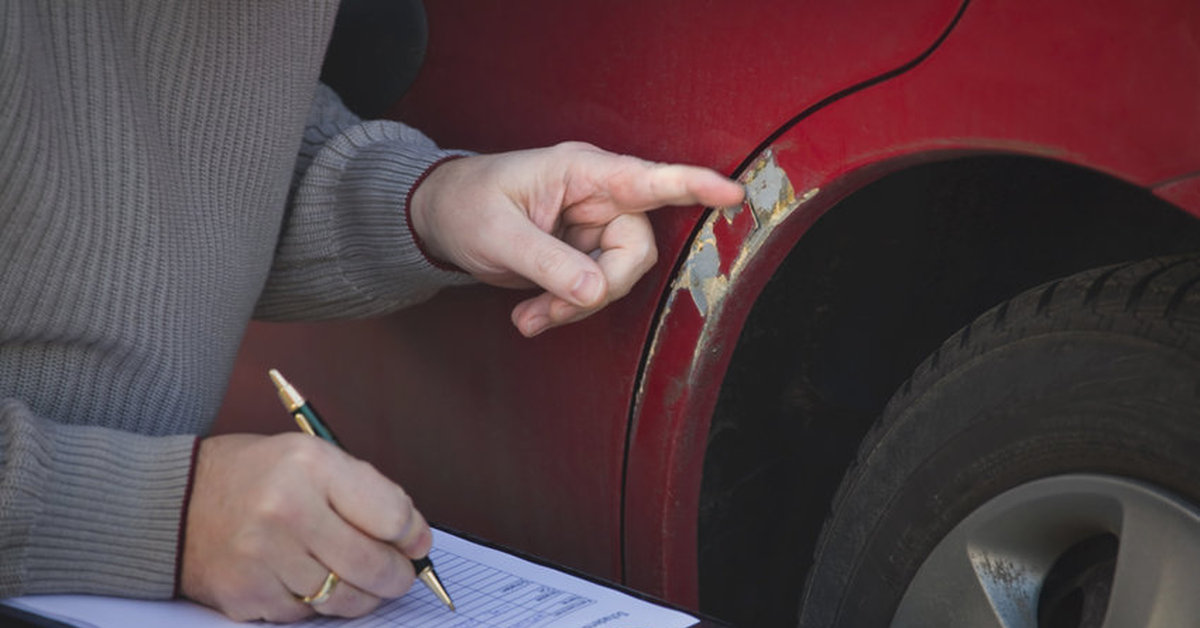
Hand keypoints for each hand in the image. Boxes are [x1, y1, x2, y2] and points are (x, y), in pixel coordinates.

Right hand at [180, 433, 430, 621]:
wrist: (172, 503)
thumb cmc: (254, 477)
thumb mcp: (311, 458)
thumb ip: (365, 492)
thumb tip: (414, 538)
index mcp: (311, 466)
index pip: (391, 515)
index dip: (413, 535)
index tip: (415, 542)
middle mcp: (286, 510)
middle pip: (372, 564)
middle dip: (397, 576)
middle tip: (400, 575)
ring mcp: (263, 557)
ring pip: (343, 598)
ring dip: (362, 596)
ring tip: (359, 580)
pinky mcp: (246, 595)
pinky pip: (305, 616)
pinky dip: (316, 605)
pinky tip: (308, 582)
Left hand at [410, 142, 744, 336]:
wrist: (440, 220)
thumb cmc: (466, 205)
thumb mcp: (499, 235)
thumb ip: (547, 263)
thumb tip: (595, 293)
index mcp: (581, 172)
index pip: (648, 178)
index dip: (693, 186)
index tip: (733, 193)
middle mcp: (597, 198)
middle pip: (636, 250)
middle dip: (600, 288)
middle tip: (552, 309)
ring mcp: (592, 229)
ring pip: (616, 278)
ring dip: (574, 307)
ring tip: (528, 317)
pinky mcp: (583, 256)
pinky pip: (594, 291)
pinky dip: (565, 310)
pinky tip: (530, 316)